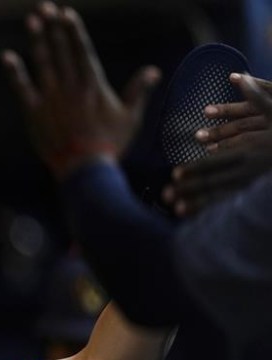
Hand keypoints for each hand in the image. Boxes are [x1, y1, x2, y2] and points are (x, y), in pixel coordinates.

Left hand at [1, 2, 160, 178]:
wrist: (86, 170)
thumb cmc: (110, 145)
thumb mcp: (130, 117)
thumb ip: (139, 90)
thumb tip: (154, 70)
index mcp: (93, 84)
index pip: (81, 50)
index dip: (73, 30)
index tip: (66, 13)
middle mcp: (71, 86)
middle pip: (60, 50)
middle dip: (53, 26)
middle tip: (45, 5)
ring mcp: (51, 98)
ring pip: (43, 63)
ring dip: (37, 40)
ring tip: (32, 20)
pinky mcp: (35, 113)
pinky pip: (22, 89)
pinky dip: (15, 72)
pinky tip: (7, 56)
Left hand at [164, 74, 271, 215]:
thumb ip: (256, 95)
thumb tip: (237, 75)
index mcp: (252, 149)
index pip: (216, 160)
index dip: (194, 168)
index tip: (175, 174)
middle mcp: (251, 168)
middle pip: (214, 180)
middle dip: (189, 188)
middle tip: (166, 195)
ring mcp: (254, 183)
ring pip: (222, 196)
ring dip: (198, 204)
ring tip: (177, 211)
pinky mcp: (258, 193)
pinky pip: (233, 204)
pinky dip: (216, 211)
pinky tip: (201, 218)